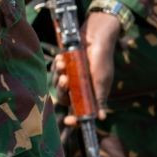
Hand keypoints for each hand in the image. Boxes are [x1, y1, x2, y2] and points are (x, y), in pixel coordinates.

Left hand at [53, 10, 119, 125]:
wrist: (95, 35)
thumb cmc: (102, 59)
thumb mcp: (101, 80)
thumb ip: (98, 97)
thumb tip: (101, 117)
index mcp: (89, 94)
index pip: (79, 111)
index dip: (74, 118)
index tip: (68, 121)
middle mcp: (79, 88)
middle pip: (64, 98)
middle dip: (62, 89)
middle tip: (65, 79)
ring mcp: (71, 76)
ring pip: (57, 84)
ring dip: (58, 75)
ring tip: (63, 64)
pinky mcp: (64, 65)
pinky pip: (54, 70)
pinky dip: (56, 65)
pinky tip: (61, 58)